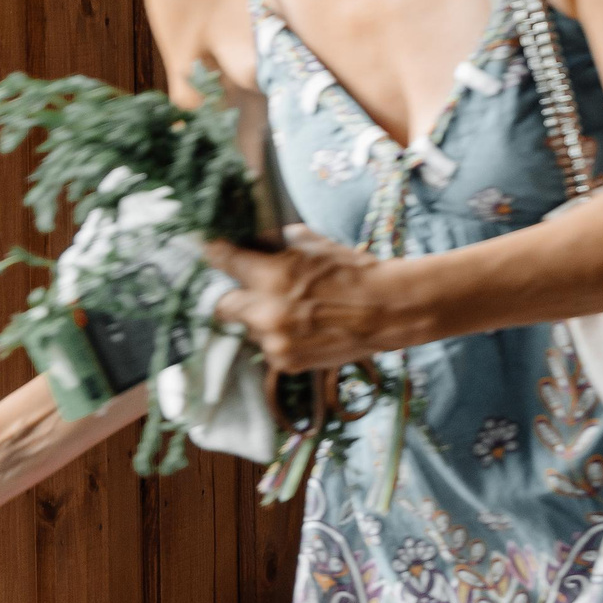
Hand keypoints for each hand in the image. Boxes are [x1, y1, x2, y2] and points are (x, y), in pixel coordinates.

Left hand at [206, 226, 404, 371]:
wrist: (390, 311)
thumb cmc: (357, 273)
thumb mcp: (318, 245)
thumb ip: (282, 242)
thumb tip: (258, 239)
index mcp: (271, 275)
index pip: (222, 260)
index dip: (215, 253)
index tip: (212, 251)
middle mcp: (266, 311)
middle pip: (222, 306)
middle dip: (233, 296)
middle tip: (249, 291)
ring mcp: (275, 341)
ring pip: (249, 329)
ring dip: (261, 320)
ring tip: (293, 313)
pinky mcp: (286, 362)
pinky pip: (268, 348)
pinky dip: (280, 340)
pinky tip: (305, 330)